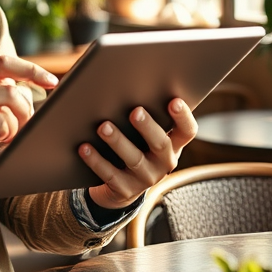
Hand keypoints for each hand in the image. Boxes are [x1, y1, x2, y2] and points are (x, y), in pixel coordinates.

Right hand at [0, 55, 58, 187]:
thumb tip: (26, 89)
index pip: (4, 62)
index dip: (31, 70)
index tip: (52, 82)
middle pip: (11, 86)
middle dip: (26, 108)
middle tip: (25, 125)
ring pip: (9, 101)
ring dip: (17, 122)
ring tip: (8, 135)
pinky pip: (1, 122)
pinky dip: (7, 133)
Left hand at [78, 98, 197, 209]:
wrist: (117, 186)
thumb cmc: (131, 144)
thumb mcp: (140, 131)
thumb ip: (140, 109)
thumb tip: (121, 81)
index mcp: (172, 143)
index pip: (187, 131)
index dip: (183, 117)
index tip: (174, 101)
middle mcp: (164, 162)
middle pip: (161, 143)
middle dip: (148, 127)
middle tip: (135, 111)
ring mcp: (146, 178)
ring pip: (134, 159)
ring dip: (118, 141)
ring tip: (103, 127)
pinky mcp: (125, 190)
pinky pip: (111, 175)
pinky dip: (96, 161)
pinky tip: (84, 147)